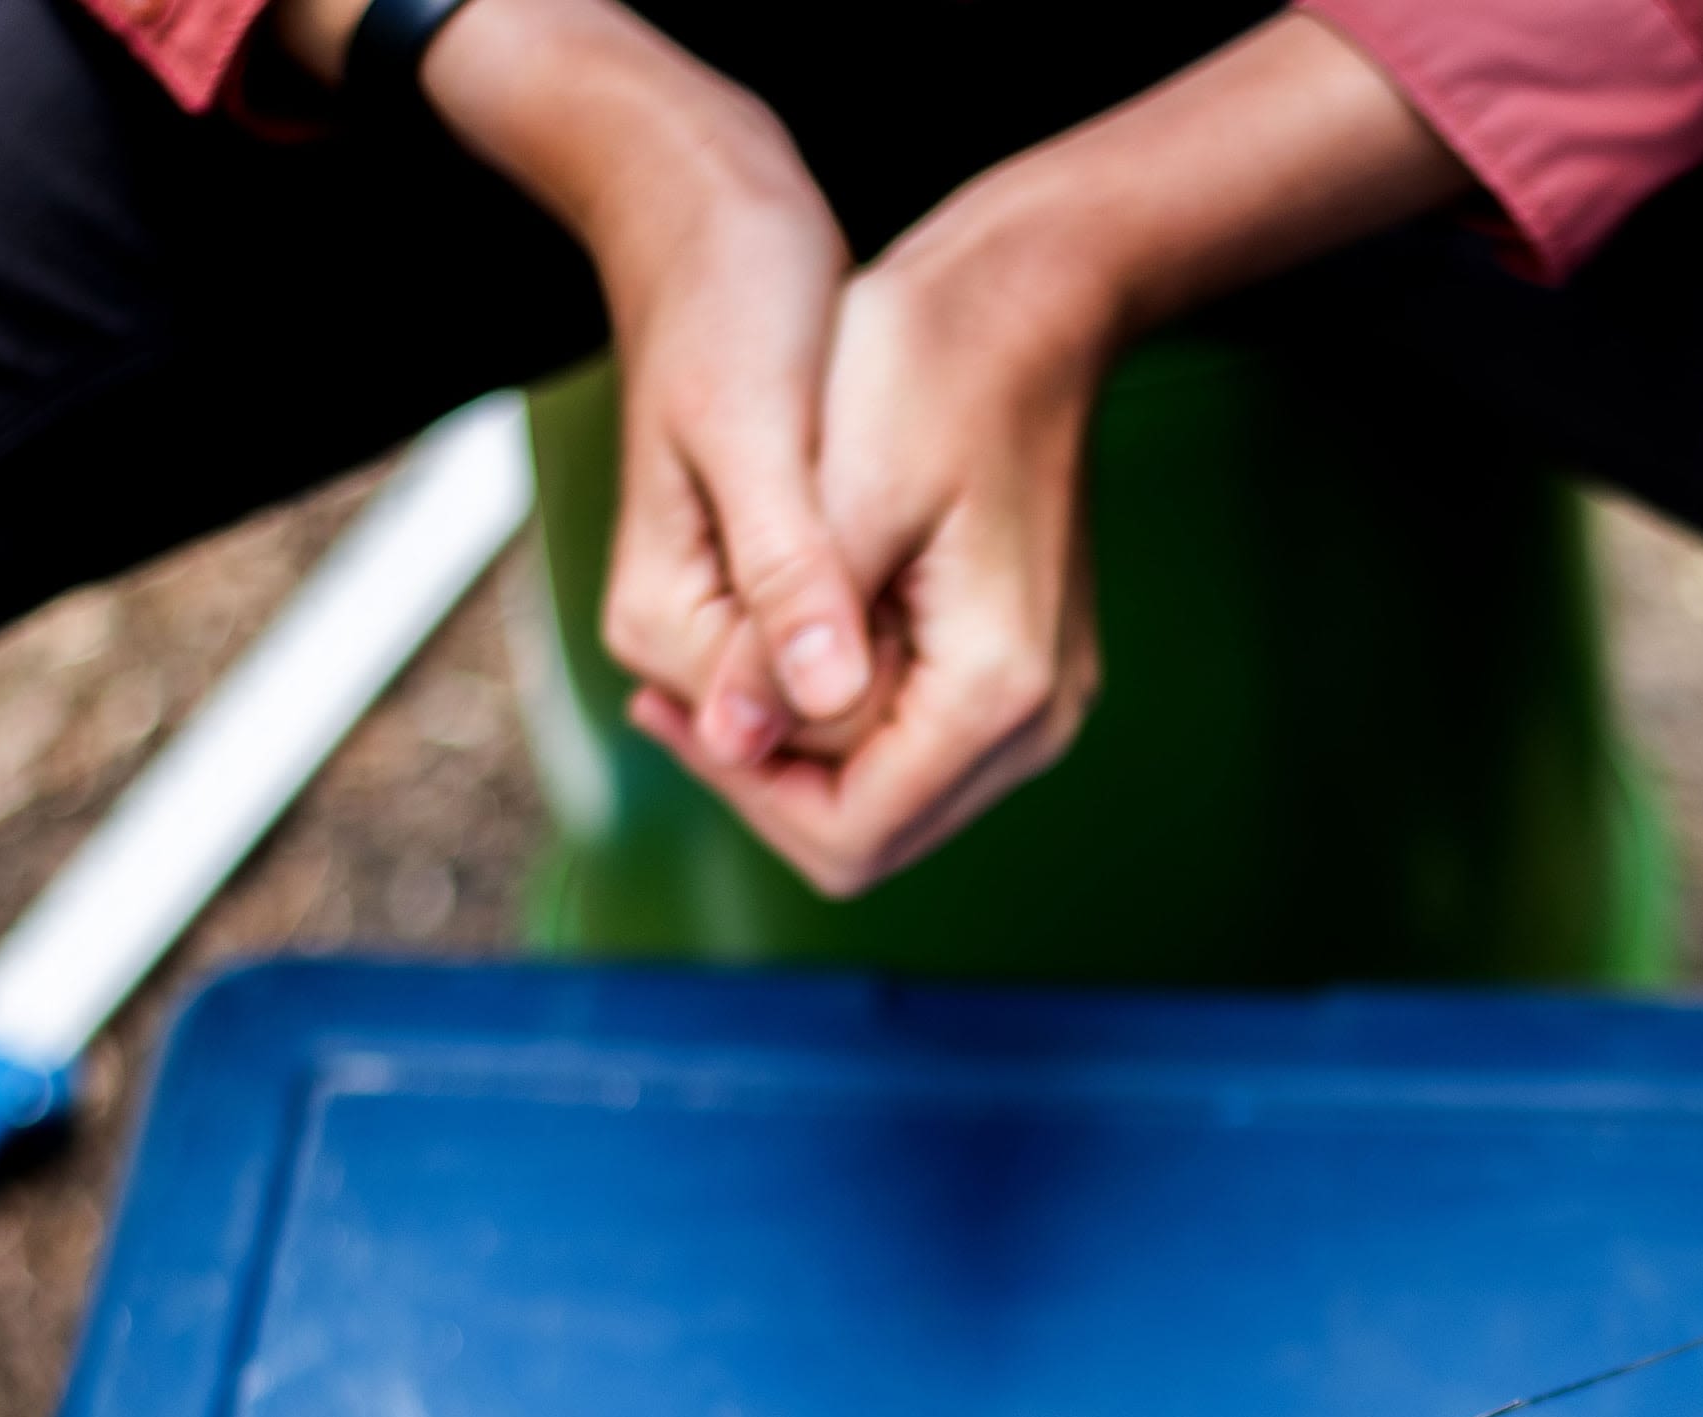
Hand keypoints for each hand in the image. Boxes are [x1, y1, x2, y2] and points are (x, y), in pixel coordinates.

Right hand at [384, 0, 876, 759]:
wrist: (710, 230)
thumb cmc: (737, 305)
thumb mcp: (764, 434)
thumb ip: (786, 580)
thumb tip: (820, 704)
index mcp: (663, 632)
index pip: (806, 783)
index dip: (896, 749)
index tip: (947, 637)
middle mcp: (680, 664)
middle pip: (825, 788)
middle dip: (908, 724)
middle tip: (950, 602)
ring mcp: (724, 643)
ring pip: (851, 746)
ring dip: (916, 687)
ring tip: (933, 571)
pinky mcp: (764, 611)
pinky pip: (854, 684)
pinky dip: (904, 647)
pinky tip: (926, 568)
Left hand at [633, 217, 1110, 894]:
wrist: (1032, 293)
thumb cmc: (935, 364)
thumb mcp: (843, 490)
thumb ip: (786, 630)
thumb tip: (727, 742)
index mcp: (995, 690)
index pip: (849, 832)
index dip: (742, 789)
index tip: (667, 709)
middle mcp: (1034, 723)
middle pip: (870, 836)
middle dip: (762, 780)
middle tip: (669, 699)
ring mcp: (1035, 706)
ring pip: (888, 802)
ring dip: (794, 753)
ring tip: (709, 669)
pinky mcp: (1018, 676)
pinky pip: (912, 747)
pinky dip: (834, 718)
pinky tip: (772, 650)